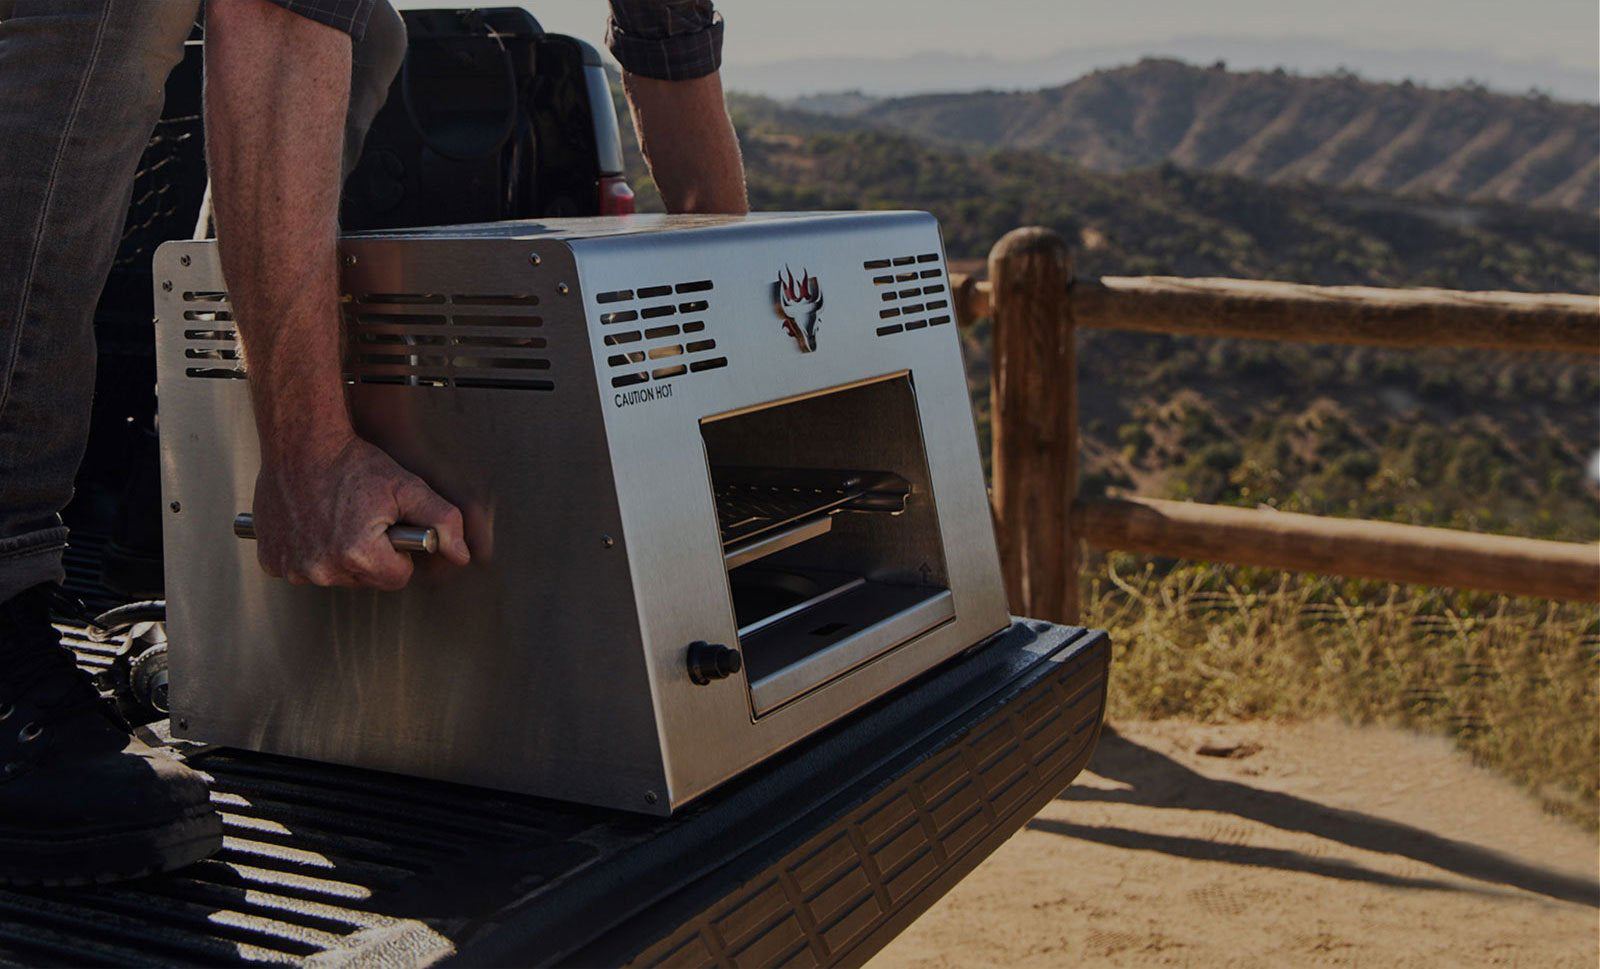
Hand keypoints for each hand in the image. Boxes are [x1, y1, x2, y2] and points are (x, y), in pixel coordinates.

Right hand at [250, 434, 470, 589]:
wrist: (302, 444)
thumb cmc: (354, 464)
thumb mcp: (408, 488)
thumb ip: (443, 522)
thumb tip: (460, 555)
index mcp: (358, 555)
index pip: (396, 578)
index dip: (399, 553)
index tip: (389, 528)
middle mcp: (322, 568)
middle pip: (364, 579)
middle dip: (370, 555)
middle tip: (362, 518)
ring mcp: (293, 567)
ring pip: (334, 575)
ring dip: (338, 555)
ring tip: (336, 518)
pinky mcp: (272, 561)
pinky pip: (301, 569)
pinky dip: (308, 552)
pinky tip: (311, 524)